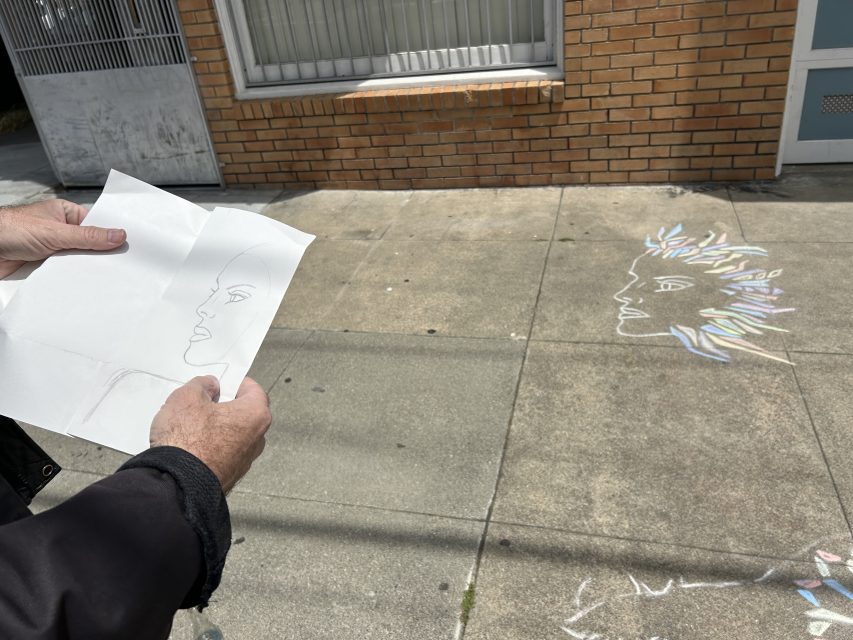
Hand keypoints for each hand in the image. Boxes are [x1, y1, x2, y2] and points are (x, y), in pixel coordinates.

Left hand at [0, 199, 126, 278]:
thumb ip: (88, 237)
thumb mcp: (55, 232)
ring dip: (86, 269)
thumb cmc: (10, 230)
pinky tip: (85, 286)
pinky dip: (73, 279)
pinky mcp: (45, 266)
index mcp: (65, 214)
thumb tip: (119, 235)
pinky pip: (66, 273)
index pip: (96, 224)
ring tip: (108, 279)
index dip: (112, 235)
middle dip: (101, 255)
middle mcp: (60, 231)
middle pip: (90, 245)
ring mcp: (53, 249)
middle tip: (123, 267)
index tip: (130, 246)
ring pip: (78, 260)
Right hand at [150, 376, 271, 492]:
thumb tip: (211, 385)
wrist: (178, 485)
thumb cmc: (187, 439)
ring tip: (190, 426)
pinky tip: (190, 446)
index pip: (253, 390)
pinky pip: (223, 454)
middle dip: (224, 407)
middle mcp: (257, 439)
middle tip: (202, 403)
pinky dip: (210, 448)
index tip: (220, 383)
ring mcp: (245, 461)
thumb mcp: (187, 397)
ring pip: (232, 435)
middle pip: (243, 413)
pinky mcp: (230, 476)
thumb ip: (202, 385)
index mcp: (256, 415)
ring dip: (216, 429)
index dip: (234, 383)